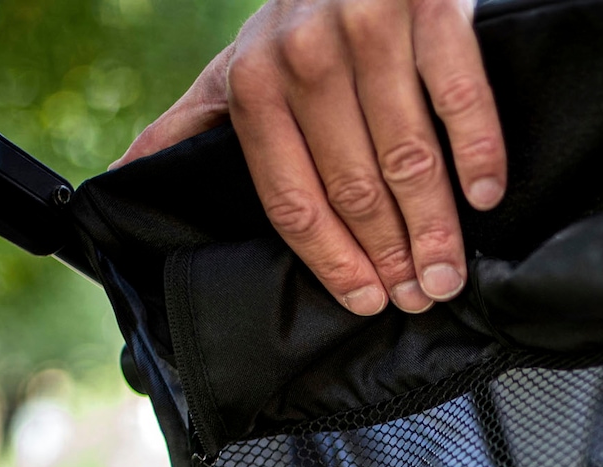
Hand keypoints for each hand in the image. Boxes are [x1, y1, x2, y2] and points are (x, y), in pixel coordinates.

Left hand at [118, 0, 503, 319]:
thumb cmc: (298, 20)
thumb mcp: (233, 69)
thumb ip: (185, 128)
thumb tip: (118, 184)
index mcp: (253, 85)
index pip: (292, 199)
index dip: (331, 260)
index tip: (365, 300)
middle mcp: (305, 57)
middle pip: (354, 188)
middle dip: (391, 255)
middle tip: (419, 297)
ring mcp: (370, 30)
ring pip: (408, 156)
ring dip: (434, 227)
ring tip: (449, 273)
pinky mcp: (431, 7)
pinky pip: (458, 97)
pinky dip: (477, 153)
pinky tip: (484, 196)